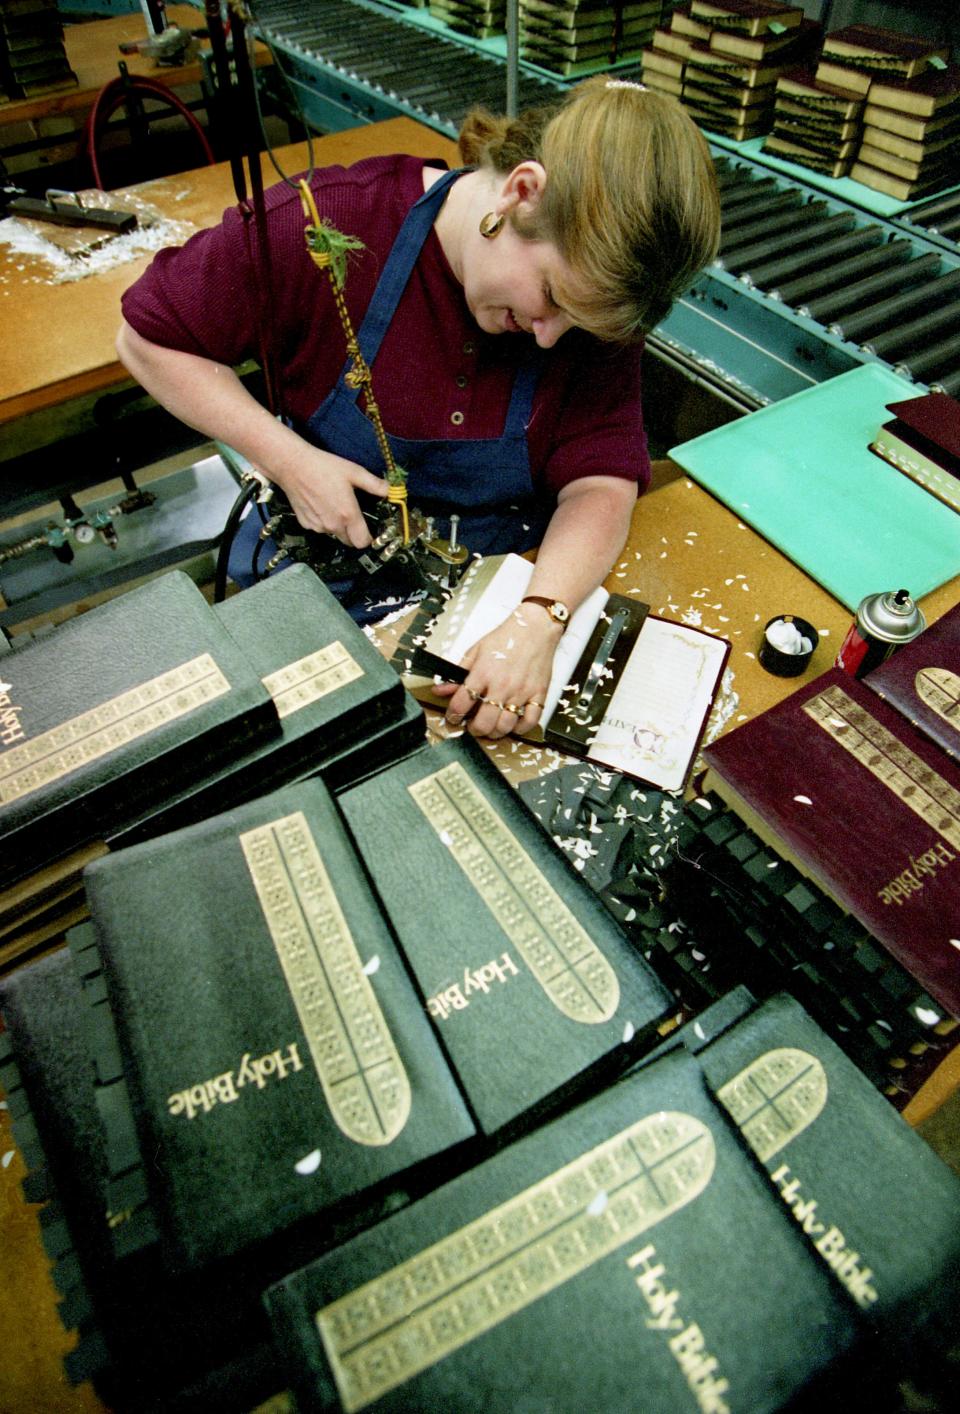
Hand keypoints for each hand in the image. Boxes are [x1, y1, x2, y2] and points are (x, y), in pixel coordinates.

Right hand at [272, 440, 389, 547]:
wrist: (292, 466)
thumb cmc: (323, 467)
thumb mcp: (354, 472)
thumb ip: (375, 484)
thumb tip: (390, 490)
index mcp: (348, 515)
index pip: (362, 542)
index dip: (368, 538)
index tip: (370, 531)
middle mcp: (333, 525)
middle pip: (349, 541)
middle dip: (354, 533)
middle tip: (353, 516)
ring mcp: (318, 526)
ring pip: (333, 534)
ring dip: (337, 526)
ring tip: (334, 504)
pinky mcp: (305, 523)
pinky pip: (319, 528)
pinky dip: (323, 521)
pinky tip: (320, 504)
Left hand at [433, 605, 562, 739]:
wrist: (535, 628)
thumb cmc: (505, 638)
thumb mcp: (475, 652)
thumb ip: (457, 673)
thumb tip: (440, 690)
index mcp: (482, 673)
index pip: (461, 704)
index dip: (453, 715)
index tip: (453, 717)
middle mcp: (501, 685)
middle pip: (483, 723)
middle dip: (473, 729)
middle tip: (472, 726)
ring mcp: (521, 692)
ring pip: (505, 726)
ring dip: (495, 732)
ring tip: (491, 726)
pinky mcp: (538, 694)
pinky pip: (530, 722)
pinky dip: (520, 728)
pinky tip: (513, 723)